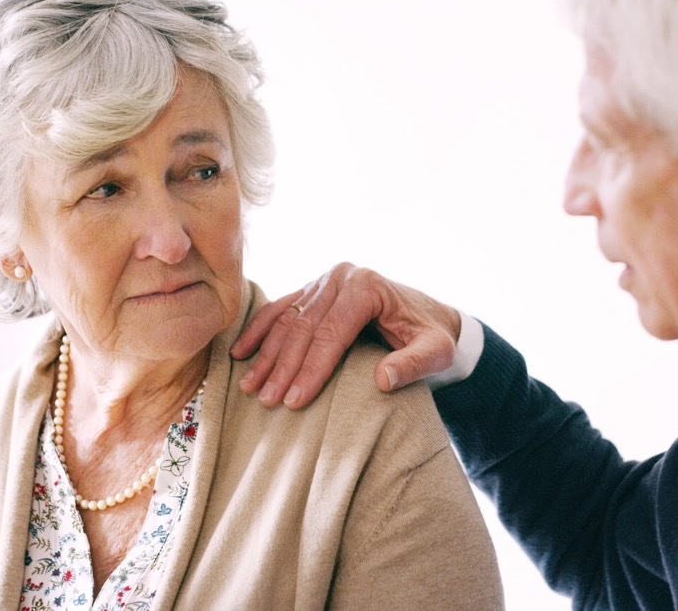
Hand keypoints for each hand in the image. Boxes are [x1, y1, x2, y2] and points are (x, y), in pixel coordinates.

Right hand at [231, 263, 461, 408]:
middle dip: (282, 367)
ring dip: (266, 354)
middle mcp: (341, 277)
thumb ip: (414, 365)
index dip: (311, 370)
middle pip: (304, 327)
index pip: (331, 334)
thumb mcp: (436, 351)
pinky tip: (241, 353)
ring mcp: (323, 280)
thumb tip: (383, 381)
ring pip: (287, 320)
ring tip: (250, 386)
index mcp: (366, 286)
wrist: (429, 315)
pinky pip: (280, 309)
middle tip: (266, 400)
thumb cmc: (432, 335)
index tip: (294, 401)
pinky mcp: (313, 288)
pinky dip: (259, 331)